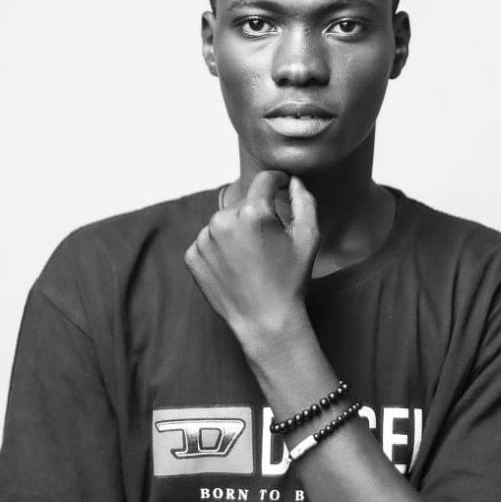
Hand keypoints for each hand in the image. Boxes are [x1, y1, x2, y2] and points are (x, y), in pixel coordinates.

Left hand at [185, 171, 319, 342]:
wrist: (265, 322)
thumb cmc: (290, 281)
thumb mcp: (308, 238)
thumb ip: (305, 201)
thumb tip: (294, 182)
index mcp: (253, 212)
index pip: (264, 181)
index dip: (277, 180)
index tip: (282, 184)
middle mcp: (223, 220)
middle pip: (243, 203)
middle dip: (256, 215)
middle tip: (269, 242)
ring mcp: (204, 240)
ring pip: (224, 222)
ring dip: (236, 231)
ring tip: (251, 258)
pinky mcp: (192, 257)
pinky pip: (208, 242)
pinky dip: (220, 249)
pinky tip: (236, 268)